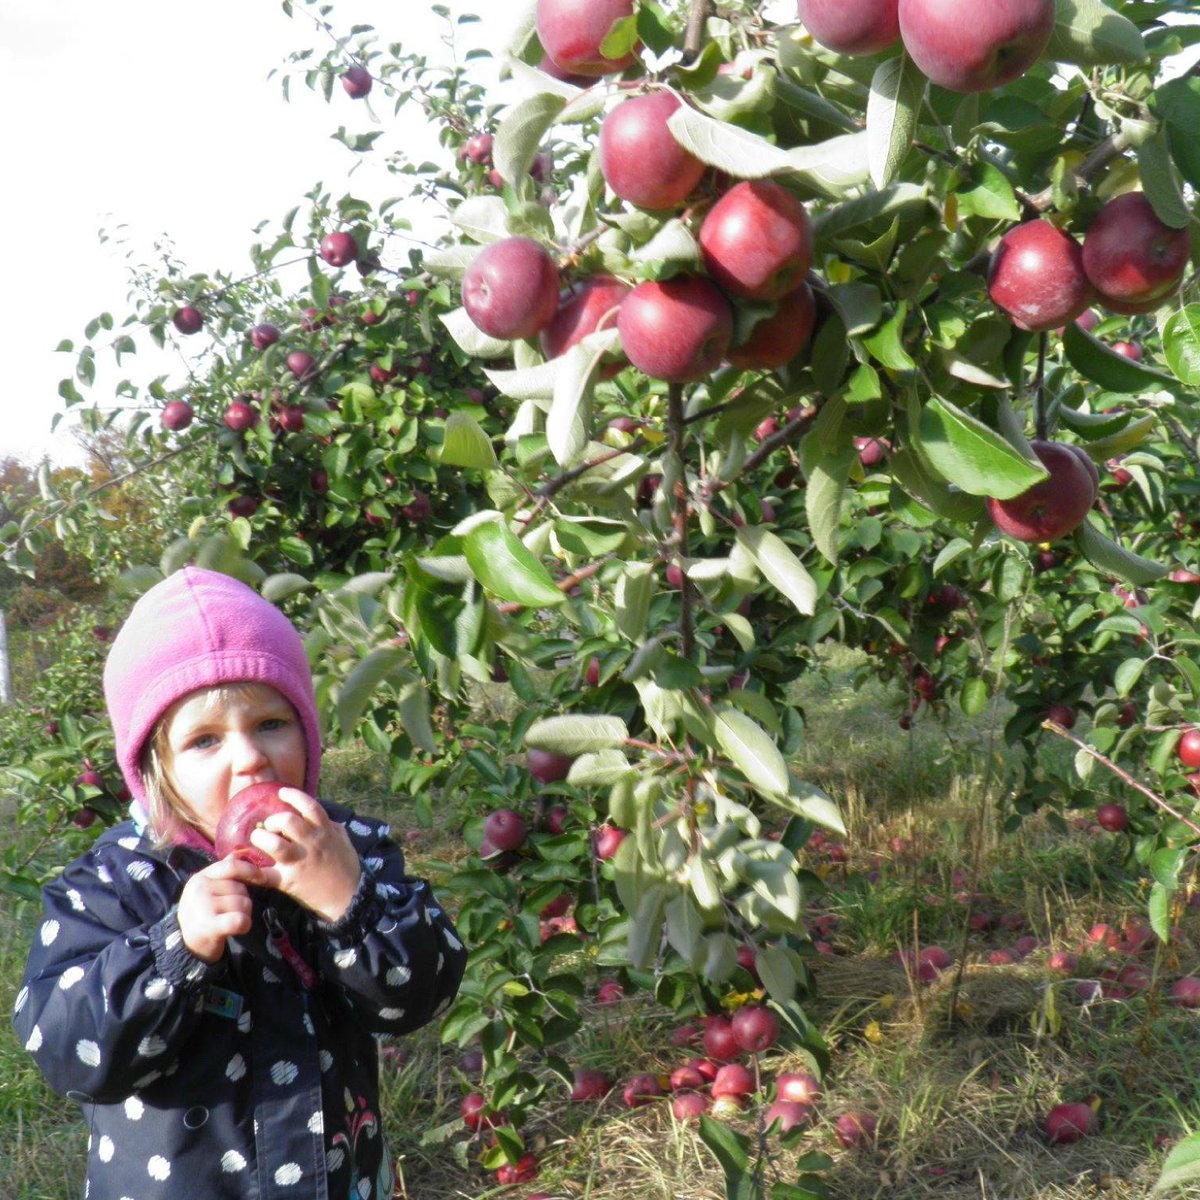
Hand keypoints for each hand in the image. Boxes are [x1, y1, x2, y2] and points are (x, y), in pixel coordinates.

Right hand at [177, 857, 260, 962]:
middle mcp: (200, 888)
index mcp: (201, 877)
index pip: (232, 866)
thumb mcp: (208, 889)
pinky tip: (237, 929)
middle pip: (241, 888)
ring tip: (230, 921)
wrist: (185, 945)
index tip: (261, 878)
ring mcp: (203, 906)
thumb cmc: (202, 914)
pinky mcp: (209, 925)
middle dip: (244, 900)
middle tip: (232, 912)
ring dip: (244, 914)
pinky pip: (240, 919)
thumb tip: (239, 851)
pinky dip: (244, 925)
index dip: (251, 871)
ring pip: (243, 904)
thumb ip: (223, 871)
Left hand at [246, 788, 362, 923]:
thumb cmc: (347, 867)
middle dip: (273, 820)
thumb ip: (333, 827)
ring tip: (259, 840)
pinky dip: (246, 871)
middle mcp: (310, 843)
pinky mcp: (287, 881)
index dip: (293, 796)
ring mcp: (298, 862)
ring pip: (273, 844)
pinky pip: (262, 875)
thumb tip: (323, 818)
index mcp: (325, 831)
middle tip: (270, 826)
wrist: (349, 897)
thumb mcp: (344, 841)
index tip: (281, 793)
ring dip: (261, 838)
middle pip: (287, 821)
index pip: (309, 806)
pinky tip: (236, 866)